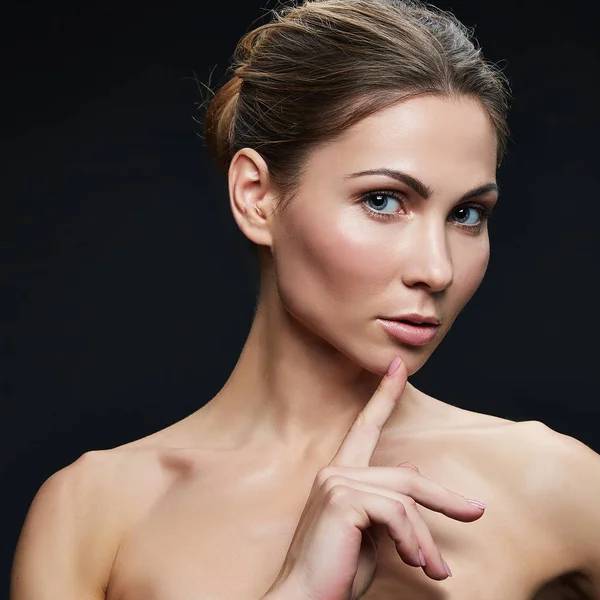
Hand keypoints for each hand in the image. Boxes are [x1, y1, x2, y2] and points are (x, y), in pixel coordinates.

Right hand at [262, 356, 486, 599]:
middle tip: (476, 513)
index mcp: (340, 474)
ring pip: (406, 497)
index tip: (397, 366)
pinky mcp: (342, 499)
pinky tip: (412, 563)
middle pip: (406, 476)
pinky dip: (412, 541)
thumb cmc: (339, 571)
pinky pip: (397, 513)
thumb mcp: (373, 534)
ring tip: (434, 570)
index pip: (365, 426)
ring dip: (424, 538)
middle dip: (444, 499)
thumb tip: (414, 473)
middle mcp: (335, 470)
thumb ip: (390, 504)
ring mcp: (336, 481)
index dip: (383, 394)